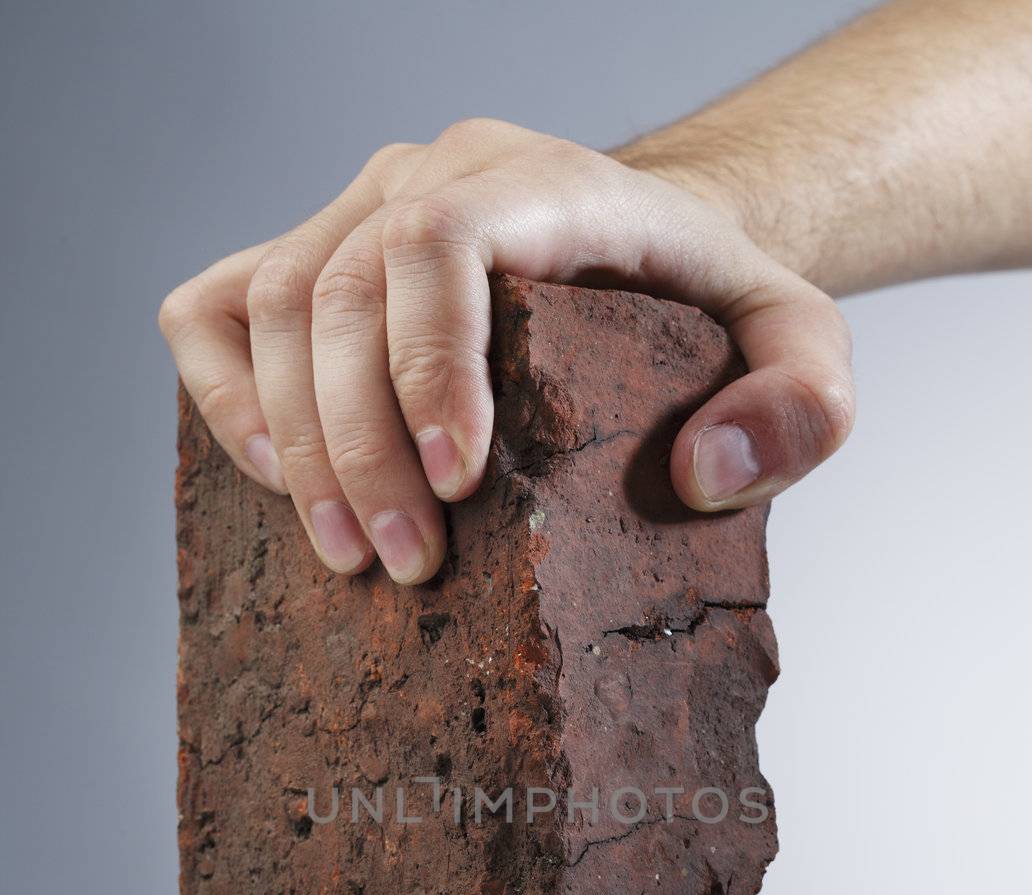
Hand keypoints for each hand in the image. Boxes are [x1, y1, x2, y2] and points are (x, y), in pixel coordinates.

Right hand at [158, 120, 853, 584]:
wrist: (648, 250)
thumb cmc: (707, 307)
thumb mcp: (801, 346)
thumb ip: (802, 403)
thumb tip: (706, 473)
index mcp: (547, 182)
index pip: (443, 242)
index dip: (427, 363)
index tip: (454, 486)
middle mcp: (432, 177)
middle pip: (341, 290)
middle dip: (359, 446)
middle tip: (405, 566)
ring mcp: (357, 211)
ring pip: (271, 307)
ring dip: (294, 445)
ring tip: (348, 556)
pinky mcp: (308, 256)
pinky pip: (214, 310)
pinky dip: (222, 395)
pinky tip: (273, 478)